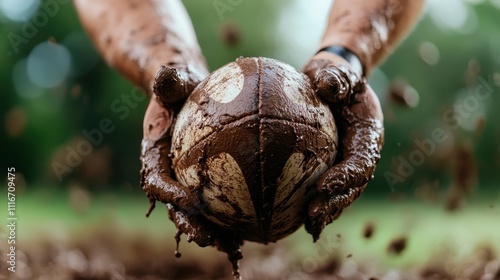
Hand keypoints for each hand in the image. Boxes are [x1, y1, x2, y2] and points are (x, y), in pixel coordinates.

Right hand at [140, 66, 243, 261]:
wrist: (184, 93)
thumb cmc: (178, 84)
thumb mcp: (172, 79)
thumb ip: (168, 80)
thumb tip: (168, 77)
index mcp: (156, 155)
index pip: (156, 178)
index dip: (168, 194)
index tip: (187, 201)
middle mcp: (171, 173)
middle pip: (178, 206)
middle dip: (192, 225)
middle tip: (211, 238)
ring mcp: (188, 180)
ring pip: (201, 211)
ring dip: (217, 230)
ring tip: (237, 245)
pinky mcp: (208, 180)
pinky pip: (223, 197)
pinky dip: (239, 210)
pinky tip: (264, 218)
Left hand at [302, 52, 383, 240]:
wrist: (335, 82)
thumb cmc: (335, 75)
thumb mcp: (338, 72)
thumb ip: (337, 77)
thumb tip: (327, 84)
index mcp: (368, 134)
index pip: (361, 159)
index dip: (346, 176)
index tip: (324, 185)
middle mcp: (361, 153)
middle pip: (353, 186)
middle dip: (335, 203)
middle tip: (313, 215)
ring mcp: (348, 163)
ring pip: (341, 193)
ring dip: (327, 211)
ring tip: (309, 227)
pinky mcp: (332, 167)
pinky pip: (325, 189)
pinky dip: (314, 204)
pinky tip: (295, 219)